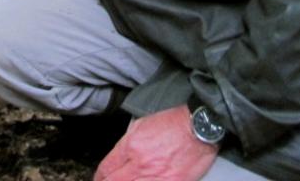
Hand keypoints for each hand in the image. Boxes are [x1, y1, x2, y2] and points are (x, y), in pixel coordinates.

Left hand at [94, 106, 216, 180]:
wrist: (199, 128)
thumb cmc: (173, 123)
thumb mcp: (142, 125)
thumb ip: (127, 142)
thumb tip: (118, 158)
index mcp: (131, 146)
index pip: (107, 168)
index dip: (100, 176)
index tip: (100, 178)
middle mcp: (141, 164)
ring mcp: (156, 177)